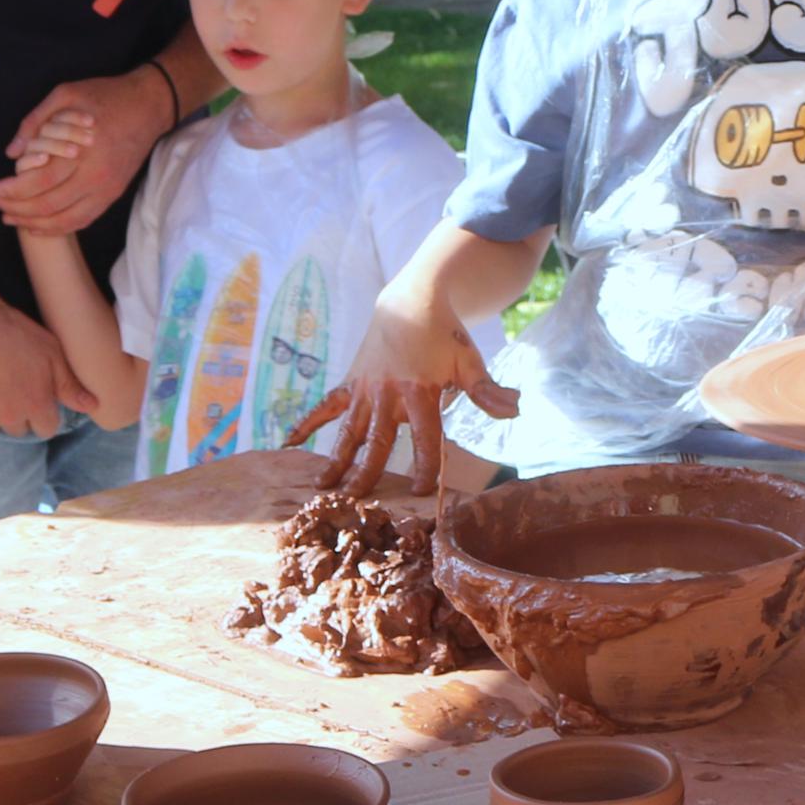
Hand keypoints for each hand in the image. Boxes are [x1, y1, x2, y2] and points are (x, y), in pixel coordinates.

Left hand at [0, 68, 171, 235]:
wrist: (148, 106)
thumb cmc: (104, 96)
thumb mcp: (66, 94)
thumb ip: (35, 120)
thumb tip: (11, 151)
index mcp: (82, 150)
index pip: (42, 181)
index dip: (14, 190)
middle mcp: (96, 176)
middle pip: (49, 205)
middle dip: (16, 208)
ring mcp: (106, 189)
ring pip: (65, 220)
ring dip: (33, 223)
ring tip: (9, 217)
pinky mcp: (113, 195)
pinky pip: (82, 221)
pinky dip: (58, 228)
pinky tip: (38, 226)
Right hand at [0, 295, 87, 438]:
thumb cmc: (17, 334)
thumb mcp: (53, 354)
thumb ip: (71, 385)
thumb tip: (92, 406)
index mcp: (36, 407)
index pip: (46, 429)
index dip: (44, 413)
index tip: (38, 398)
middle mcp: (8, 418)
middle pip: (18, 429)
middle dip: (18, 414)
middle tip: (13, 387)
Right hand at [290, 297, 516, 496]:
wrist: (411, 299)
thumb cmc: (446, 335)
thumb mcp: (470, 362)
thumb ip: (487, 391)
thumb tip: (516, 409)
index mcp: (421, 393)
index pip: (425, 439)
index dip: (424, 466)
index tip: (420, 491)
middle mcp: (388, 395)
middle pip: (377, 443)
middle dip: (367, 474)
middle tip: (358, 505)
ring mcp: (365, 389)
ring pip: (348, 432)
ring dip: (336, 460)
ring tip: (322, 489)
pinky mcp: (350, 382)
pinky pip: (326, 406)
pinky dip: (308, 422)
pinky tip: (289, 443)